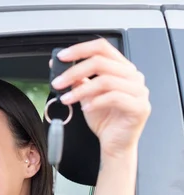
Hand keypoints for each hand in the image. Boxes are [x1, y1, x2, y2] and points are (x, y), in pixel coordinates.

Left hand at [51, 38, 150, 158]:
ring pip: (106, 80)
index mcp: (122, 68)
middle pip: (101, 62)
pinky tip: (85, 108)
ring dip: (81, 90)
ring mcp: (139, 91)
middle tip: (57, 82)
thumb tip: (59, 66)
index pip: (102, 48)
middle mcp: (133, 76)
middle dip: (74, 72)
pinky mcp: (140, 107)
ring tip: (66, 99)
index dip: (80, 50)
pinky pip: (115, 98)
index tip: (61, 57)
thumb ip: (78, 80)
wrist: (114, 143)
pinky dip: (95, 102)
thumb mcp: (86, 95)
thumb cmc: (105, 119)